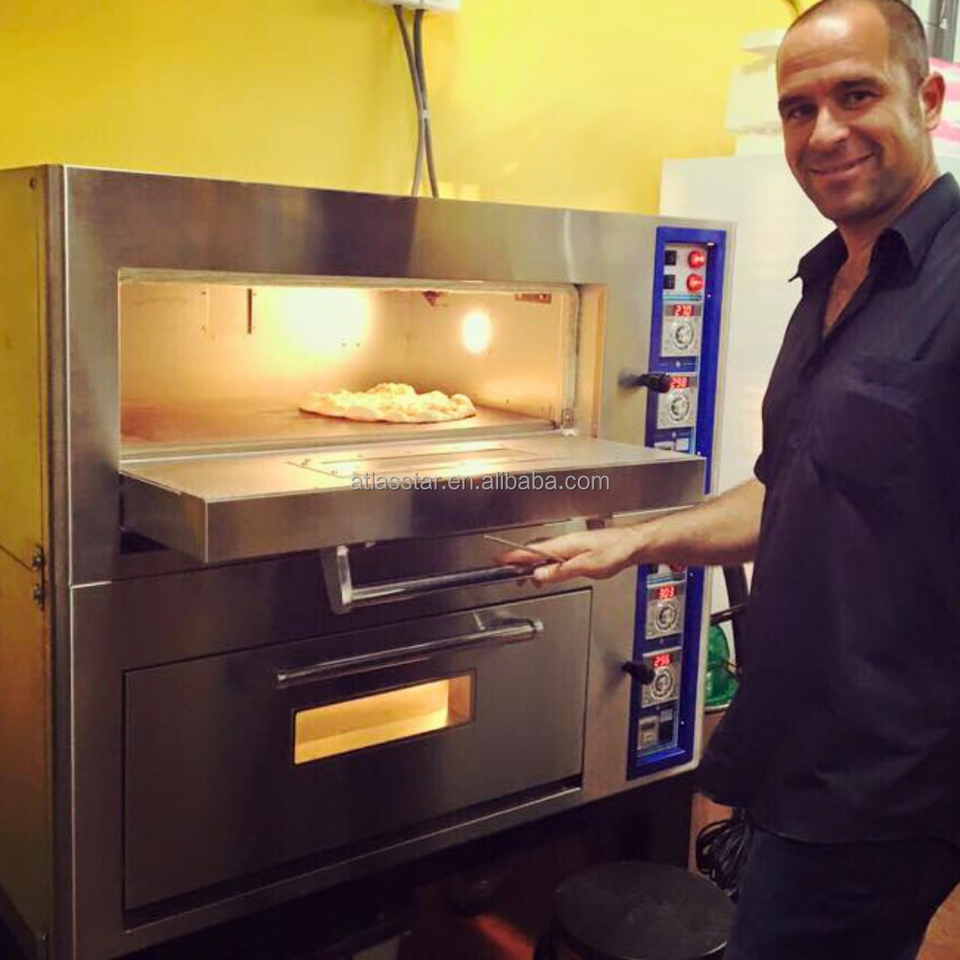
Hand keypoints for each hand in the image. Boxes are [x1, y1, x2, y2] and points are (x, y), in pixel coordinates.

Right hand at [501, 527, 644, 584]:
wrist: (631, 544)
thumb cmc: (614, 550)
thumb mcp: (586, 566)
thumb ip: (560, 571)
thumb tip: (540, 575)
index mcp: (563, 545)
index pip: (532, 550)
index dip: (514, 556)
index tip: (499, 559)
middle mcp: (564, 543)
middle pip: (534, 553)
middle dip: (519, 563)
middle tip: (507, 573)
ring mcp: (569, 546)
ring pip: (543, 556)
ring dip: (532, 566)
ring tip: (523, 578)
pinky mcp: (575, 551)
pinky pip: (553, 558)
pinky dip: (544, 566)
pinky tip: (546, 574)